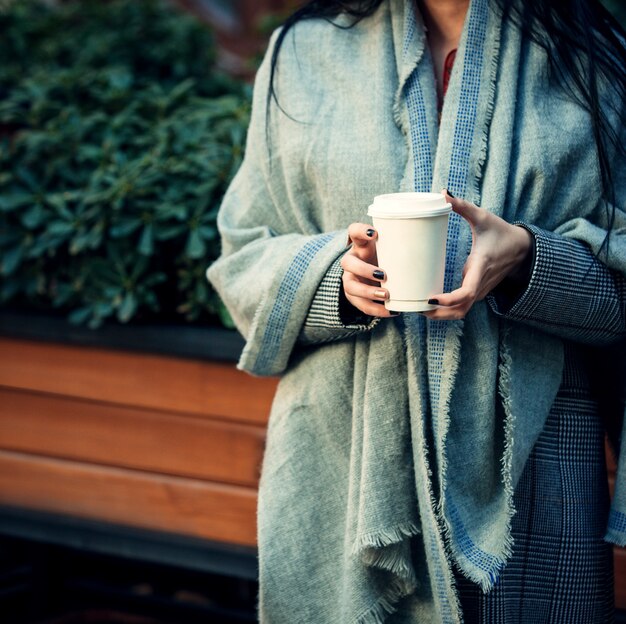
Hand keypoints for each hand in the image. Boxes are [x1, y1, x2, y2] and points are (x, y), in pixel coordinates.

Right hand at [340, 223, 396, 317]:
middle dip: (364, 270)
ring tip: (386, 296)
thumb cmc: (389, 258)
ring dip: (368, 293)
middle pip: (347, 262)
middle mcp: (352, 260)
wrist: (379, 274)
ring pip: (350, 287)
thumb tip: (433, 242)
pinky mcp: (354, 296)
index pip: (354, 231)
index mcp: (361, 245)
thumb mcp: (393, 249)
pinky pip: (361, 305)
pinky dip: (376, 309)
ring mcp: (351, 279)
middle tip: (384, 275)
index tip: (374, 233)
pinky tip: (391, 311)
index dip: (361, 231)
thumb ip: (404, 245)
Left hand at [422, 191, 532, 320]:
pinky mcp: (478, 291)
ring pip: (461, 311)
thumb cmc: (502, 232)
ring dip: (442, 315)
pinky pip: (463, 306)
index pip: (466, 293)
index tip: (431, 299)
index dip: (448, 300)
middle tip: (417, 308)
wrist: (523, 248)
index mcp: (481, 267)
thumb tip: (443, 193)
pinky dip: (448, 310)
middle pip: (460, 310)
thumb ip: (462, 206)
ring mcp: (480, 290)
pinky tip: (431, 304)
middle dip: (440, 314)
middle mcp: (481, 283)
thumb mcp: (483, 217)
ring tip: (419, 309)